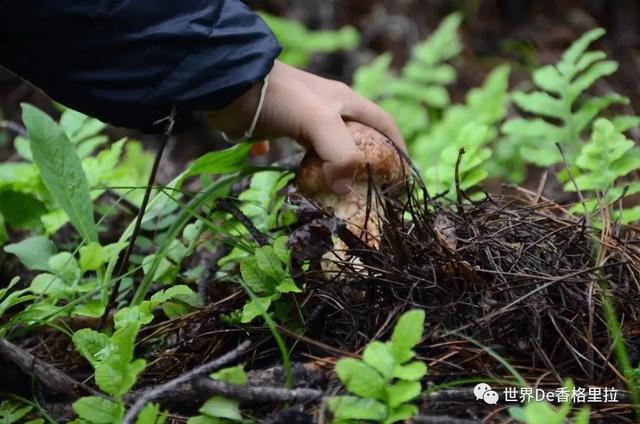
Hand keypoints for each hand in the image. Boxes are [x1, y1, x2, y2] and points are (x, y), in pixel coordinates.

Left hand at [208, 60, 405, 194]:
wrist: (231, 84)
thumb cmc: (282, 98)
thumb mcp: (320, 122)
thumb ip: (340, 155)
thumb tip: (345, 188)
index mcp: (345, 102)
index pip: (383, 123)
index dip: (398, 147)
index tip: (403, 176)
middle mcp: (327, 109)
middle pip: (356, 138)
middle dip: (364, 164)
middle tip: (366, 193)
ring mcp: (301, 119)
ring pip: (324, 148)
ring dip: (330, 169)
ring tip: (333, 195)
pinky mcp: (277, 127)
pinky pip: (290, 148)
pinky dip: (292, 165)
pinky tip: (289, 180)